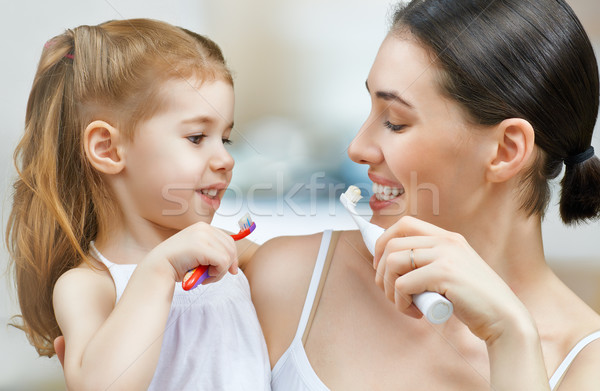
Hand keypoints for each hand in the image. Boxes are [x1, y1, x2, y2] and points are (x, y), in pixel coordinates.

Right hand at [149, 222, 237, 284]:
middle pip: (231, 248)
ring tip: (205, 277)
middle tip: (212, 276)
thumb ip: (213, 253)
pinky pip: (223, 262)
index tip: (230, 270)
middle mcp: (204, 228)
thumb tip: (233, 266)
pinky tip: (203, 277)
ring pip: (228, 257)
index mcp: (203, 227)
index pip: (228, 241)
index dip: (232, 257)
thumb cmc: (176, 264)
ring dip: (219, 272)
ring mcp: (202, 236)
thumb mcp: (199, 254)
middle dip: (226, 266)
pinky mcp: (201, 247)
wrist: (158, 268)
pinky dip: (217, 273)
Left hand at [373, 216, 532, 342]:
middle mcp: (446, 241)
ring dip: (389, 289)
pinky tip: (416, 313)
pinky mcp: (443, 274)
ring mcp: (445, 256)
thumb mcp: (453, 271)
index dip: (384, 242)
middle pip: (391, 244)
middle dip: (381, 272)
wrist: (505, 318)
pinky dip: (400, 303)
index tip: (381, 265)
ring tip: (404, 305)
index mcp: (448, 238)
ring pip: (392, 263)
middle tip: (391, 293)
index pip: (404, 224)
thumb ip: (431, 263)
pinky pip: (402, 285)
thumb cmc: (476, 301)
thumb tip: (391, 264)